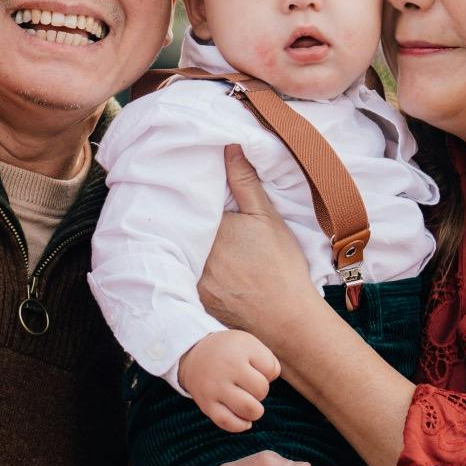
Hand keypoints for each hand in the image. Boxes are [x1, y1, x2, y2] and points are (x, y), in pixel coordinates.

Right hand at [176, 329, 281, 432]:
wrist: (194, 355)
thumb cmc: (230, 352)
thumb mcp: (250, 344)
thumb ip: (269, 362)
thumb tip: (270, 385)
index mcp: (239, 350)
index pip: (271, 370)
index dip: (268, 372)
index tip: (255, 367)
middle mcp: (226, 369)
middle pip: (261, 391)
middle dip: (261, 392)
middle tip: (250, 386)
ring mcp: (214, 388)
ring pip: (248, 410)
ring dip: (254, 410)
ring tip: (248, 402)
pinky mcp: (206, 405)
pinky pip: (228, 423)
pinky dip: (241, 425)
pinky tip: (244, 420)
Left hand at [198, 146, 318, 353]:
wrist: (287, 320)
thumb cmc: (281, 267)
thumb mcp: (267, 218)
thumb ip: (245, 182)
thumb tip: (229, 146)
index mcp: (210, 228)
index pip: (189, 204)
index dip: (192, 196)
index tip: (191, 187)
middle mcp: (194, 254)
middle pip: (181, 229)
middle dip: (184, 219)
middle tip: (190, 209)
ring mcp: (190, 280)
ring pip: (179, 252)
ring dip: (182, 243)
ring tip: (198, 239)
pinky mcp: (192, 300)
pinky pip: (182, 278)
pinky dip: (186, 269)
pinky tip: (201, 265)